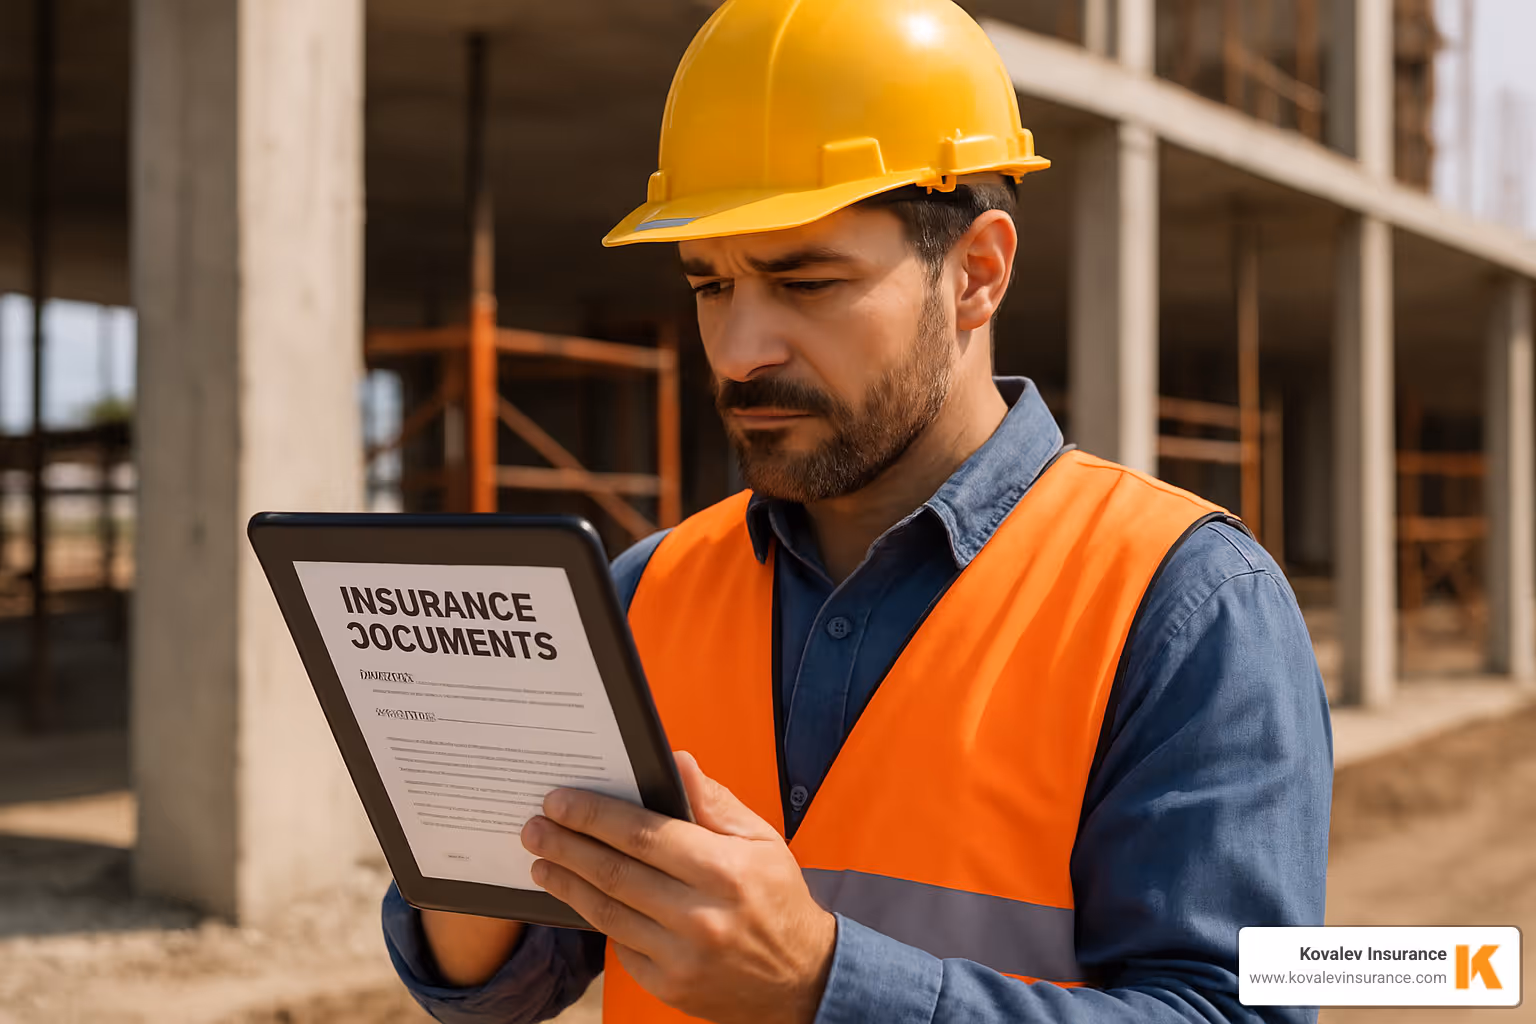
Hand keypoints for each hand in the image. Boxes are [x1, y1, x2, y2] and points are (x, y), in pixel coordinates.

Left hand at [520, 752, 835, 1023]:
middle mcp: (701, 916)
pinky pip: (620, 947)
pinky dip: (599, 920)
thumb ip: (714, 802)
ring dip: (567, 884)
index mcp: (725, 870)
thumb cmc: (778, 899)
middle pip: (614, 873)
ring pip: (606, 913)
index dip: (595, 815)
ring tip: (541, 863)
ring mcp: (682, 957)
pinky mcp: (669, 986)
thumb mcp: (761, 840)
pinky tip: (584, 899)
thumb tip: (677, 762)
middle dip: (566, 846)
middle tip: (535, 828)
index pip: (644, 834)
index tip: (561, 801)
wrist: (801, 980)